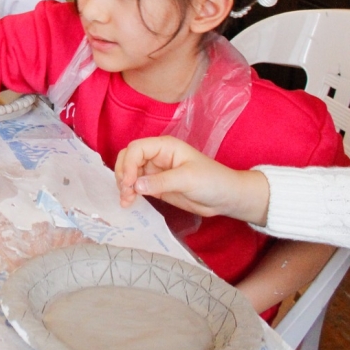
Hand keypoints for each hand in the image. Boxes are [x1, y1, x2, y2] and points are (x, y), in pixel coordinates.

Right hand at [114, 136, 269, 223]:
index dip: (128, 164)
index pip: (137, 149)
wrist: (227, 198)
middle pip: (128, 158)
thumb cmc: (212, 181)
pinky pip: (136, 186)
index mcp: (164, 147)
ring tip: (126, 201)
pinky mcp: (155, 186)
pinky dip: (129, 193)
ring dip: (123, 185)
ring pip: (129, 173)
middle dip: (122, 174)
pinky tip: (129, 202)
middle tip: (125, 193)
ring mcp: (154, 171)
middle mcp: (156, 156)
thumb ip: (160, 181)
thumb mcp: (187, 179)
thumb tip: (135, 186)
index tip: (129, 183)